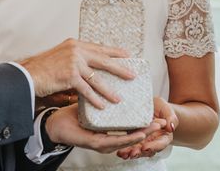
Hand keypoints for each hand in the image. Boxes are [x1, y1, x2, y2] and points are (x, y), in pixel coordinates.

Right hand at [20, 38, 134, 108]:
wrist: (28, 75)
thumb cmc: (42, 68)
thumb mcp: (61, 56)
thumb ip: (76, 58)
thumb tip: (90, 65)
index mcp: (75, 44)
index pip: (99, 48)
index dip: (113, 52)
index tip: (126, 55)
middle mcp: (76, 50)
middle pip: (103, 59)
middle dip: (119, 68)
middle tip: (131, 74)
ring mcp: (74, 62)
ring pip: (97, 78)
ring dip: (109, 89)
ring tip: (118, 97)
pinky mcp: (70, 75)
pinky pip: (86, 89)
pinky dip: (95, 98)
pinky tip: (102, 105)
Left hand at [45, 104, 162, 153]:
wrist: (54, 123)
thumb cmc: (72, 114)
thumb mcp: (93, 102)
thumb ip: (104, 93)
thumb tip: (113, 76)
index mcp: (110, 127)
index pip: (132, 125)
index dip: (146, 121)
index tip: (159, 114)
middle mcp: (109, 136)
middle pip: (133, 133)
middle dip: (150, 128)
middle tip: (164, 121)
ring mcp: (103, 141)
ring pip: (127, 138)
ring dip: (143, 134)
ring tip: (156, 127)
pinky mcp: (96, 142)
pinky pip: (115, 140)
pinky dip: (128, 137)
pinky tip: (139, 134)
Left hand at [116, 97, 177, 159]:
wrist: (150, 105)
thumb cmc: (159, 107)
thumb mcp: (166, 108)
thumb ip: (171, 117)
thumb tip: (170, 127)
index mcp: (163, 135)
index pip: (160, 143)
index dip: (153, 146)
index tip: (145, 147)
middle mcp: (153, 141)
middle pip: (148, 150)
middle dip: (140, 152)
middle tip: (132, 153)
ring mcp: (143, 141)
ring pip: (138, 150)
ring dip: (130, 153)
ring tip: (123, 153)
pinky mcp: (133, 139)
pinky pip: (129, 146)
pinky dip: (124, 150)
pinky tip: (119, 151)